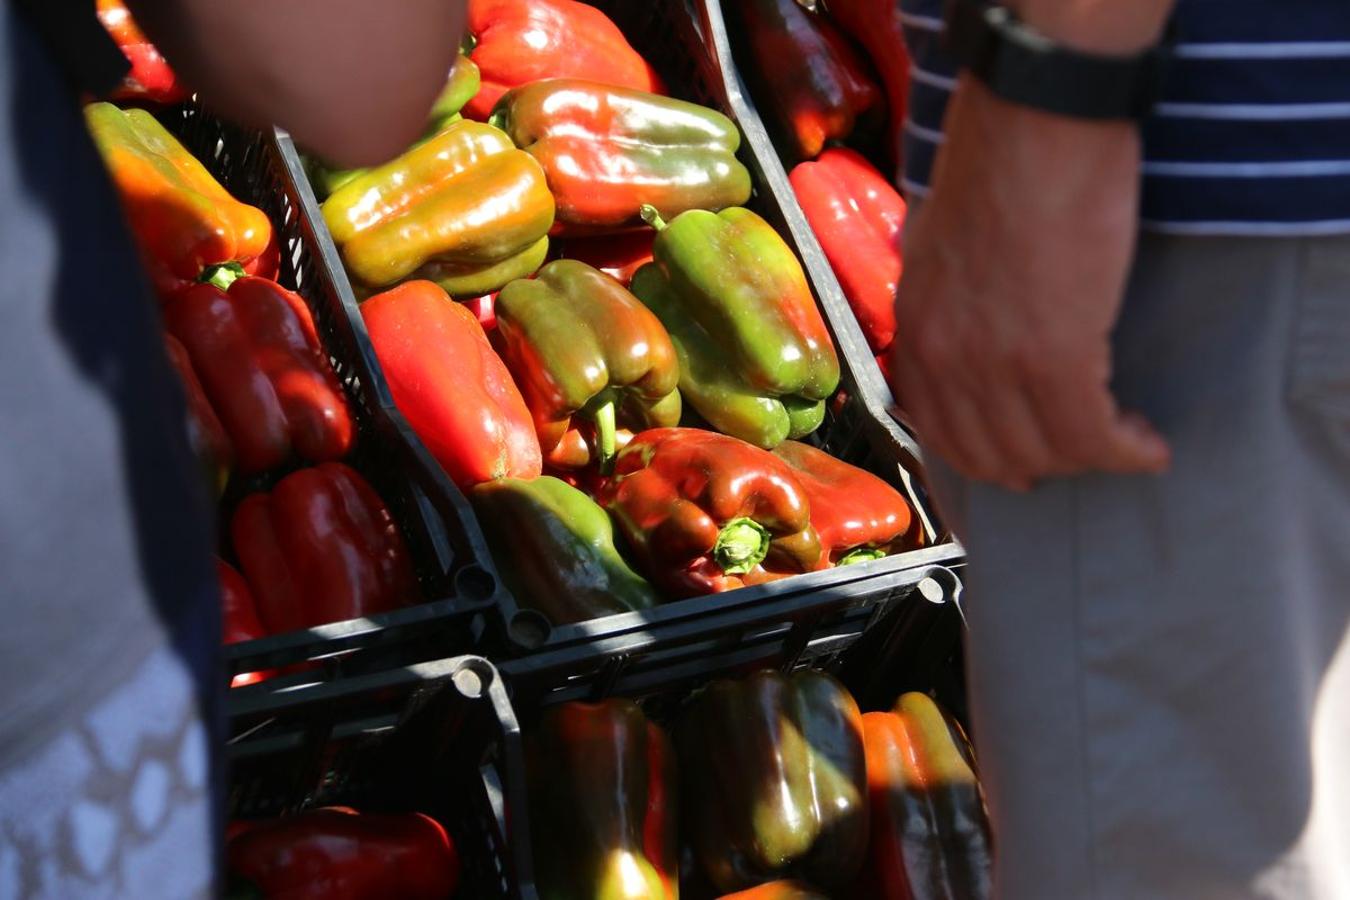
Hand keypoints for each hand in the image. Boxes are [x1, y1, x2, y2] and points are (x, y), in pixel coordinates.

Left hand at [889, 78, 1169, 489]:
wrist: (1033, 119)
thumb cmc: (1000, 159)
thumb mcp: (939, 239)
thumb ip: (947, 293)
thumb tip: (969, 317)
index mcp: (914, 329)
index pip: (938, 430)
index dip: (985, 458)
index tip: (1022, 464)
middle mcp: (943, 358)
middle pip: (990, 454)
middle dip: (1042, 465)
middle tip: (1082, 453)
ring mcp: (994, 363)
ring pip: (1045, 452)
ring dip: (1092, 459)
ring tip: (1126, 445)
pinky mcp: (1055, 356)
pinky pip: (1092, 435)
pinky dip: (1126, 451)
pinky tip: (1149, 447)